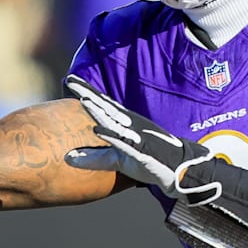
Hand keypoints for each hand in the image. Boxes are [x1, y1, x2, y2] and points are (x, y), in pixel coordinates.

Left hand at [64, 75, 219, 203]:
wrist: (180, 168)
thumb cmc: (148, 160)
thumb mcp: (117, 160)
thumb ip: (94, 157)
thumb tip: (66, 158)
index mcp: (124, 124)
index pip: (103, 104)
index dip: (87, 91)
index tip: (70, 79)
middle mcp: (129, 125)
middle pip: (105, 106)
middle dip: (88, 93)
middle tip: (70, 80)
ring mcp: (136, 135)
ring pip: (114, 121)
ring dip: (99, 110)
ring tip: (84, 100)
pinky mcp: (142, 150)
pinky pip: (124, 142)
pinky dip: (111, 135)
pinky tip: (98, 130)